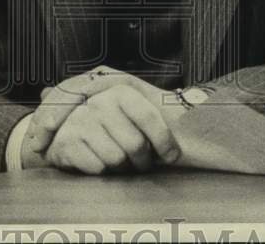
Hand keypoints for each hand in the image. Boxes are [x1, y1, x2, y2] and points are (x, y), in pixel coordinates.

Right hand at [20, 66, 183, 173]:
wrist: (68, 131)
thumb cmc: (111, 124)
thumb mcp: (134, 108)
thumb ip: (161, 108)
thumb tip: (198, 109)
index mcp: (120, 91)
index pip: (150, 118)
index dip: (165, 142)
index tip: (172, 157)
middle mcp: (99, 102)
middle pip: (135, 145)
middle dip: (142, 161)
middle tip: (139, 163)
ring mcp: (80, 121)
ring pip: (116, 160)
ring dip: (121, 168)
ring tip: (118, 161)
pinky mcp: (66, 142)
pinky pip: (97, 169)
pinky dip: (101, 172)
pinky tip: (98, 162)